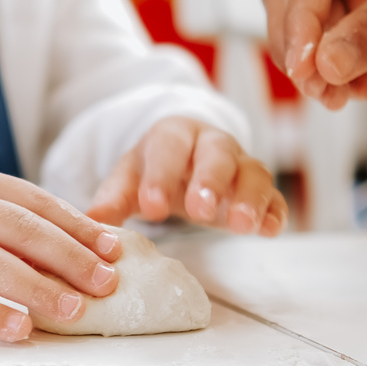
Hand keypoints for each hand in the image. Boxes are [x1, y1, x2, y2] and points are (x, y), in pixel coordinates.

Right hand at [0, 163, 122, 343]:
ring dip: (35, 286)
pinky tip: (15, 328)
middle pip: (19, 229)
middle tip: (106, 283)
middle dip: (68, 256)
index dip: (77, 225)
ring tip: (73, 309)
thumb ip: (9, 218)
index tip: (115, 249)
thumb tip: (80, 244)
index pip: (35, 201)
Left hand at [86, 117, 287, 236]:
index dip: (161, 176)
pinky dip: (275, 211)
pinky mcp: (259, 188)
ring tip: (242, 226)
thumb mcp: (130, 178)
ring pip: (252, 172)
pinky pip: (274, 196)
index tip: (152, 208)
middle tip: (200, 212)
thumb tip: (92, 220)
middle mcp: (212, 143)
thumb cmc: (155, 169)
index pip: (169, 148)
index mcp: (174, 135)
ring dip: (249, 198)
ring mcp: (241, 164)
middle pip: (217, 153)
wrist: (186, 159)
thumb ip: (114, 198)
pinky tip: (272, 230)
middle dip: (210, 180)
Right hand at [263, 0, 366, 108]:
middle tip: (322, 89)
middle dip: (300, 45)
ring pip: (307, 24)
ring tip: (343, 97)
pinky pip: (334, 45)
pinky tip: (361, 89)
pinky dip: (337, 72)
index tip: (306, 67)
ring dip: (314, 65)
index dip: (300, 19)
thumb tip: (326, 64)